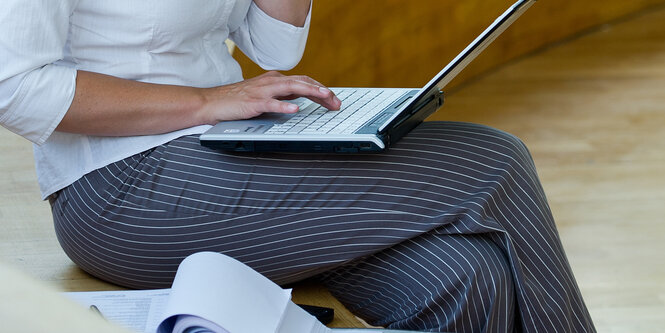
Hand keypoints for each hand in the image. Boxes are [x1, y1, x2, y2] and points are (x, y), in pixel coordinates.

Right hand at [198, 71, 341, 123]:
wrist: (212, 102)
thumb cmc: (238, 101)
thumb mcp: (266, 95)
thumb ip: (283, 95)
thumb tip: (302, 98)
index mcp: (275, 80)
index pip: (304, 81)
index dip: (321, 90)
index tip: (334, 100)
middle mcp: (271, 82)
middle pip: (302, 82)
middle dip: (321, 91)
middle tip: (336, 101)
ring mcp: (262, 91)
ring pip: (290, 88)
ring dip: (309, 91)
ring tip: (323, 96)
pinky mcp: (252, 102)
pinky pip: (271, 103)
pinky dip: (284, 106)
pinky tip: (295, 110)